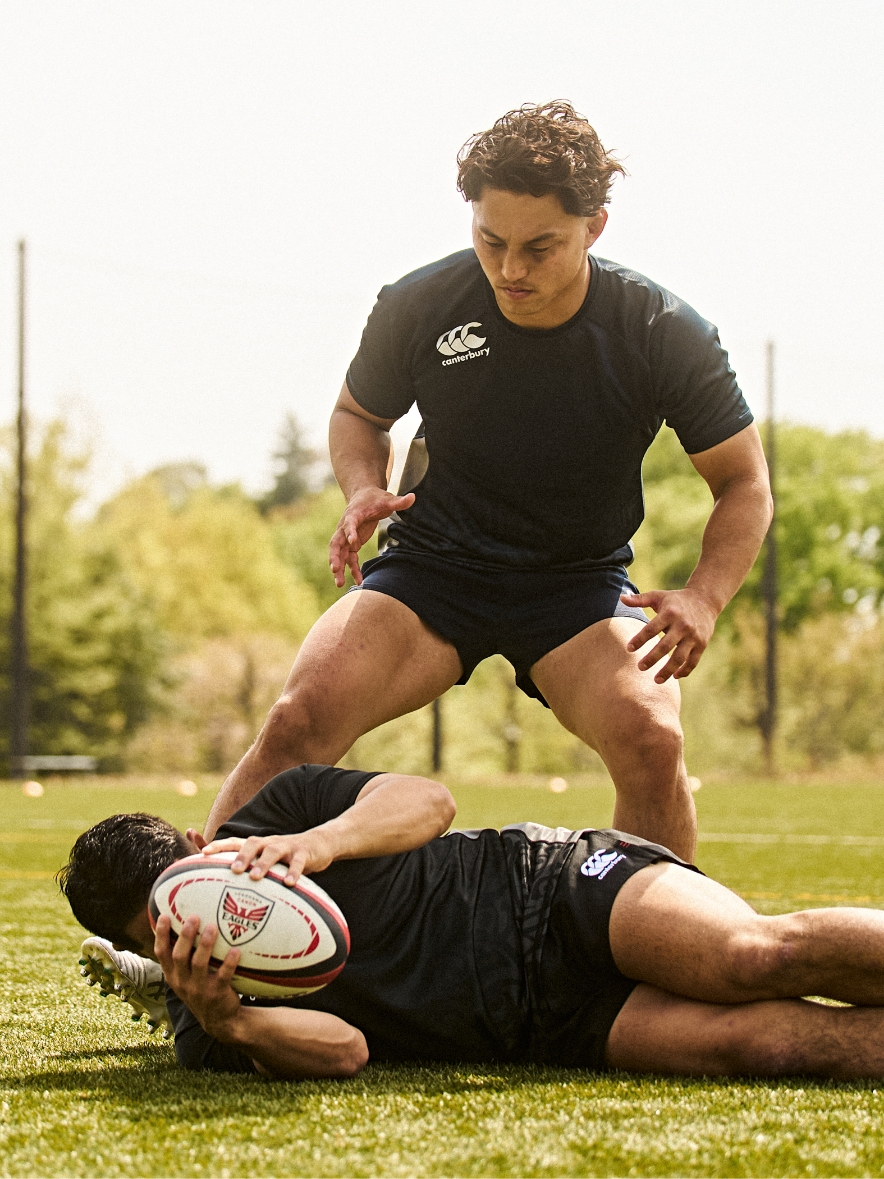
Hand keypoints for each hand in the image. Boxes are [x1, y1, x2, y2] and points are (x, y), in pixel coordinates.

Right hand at [154, 913, 241, 1037]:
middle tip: (194, 917)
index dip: (161, 935)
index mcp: (173, 976)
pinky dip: (229, 963)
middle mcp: (182, 982)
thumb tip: (187, 921)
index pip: (162, 954)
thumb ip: (184, 957)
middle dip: (185, 936)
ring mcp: (199, 989)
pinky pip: (223, 976)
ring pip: (199, 964)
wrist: (219, 1021)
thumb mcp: (186, 978)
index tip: (164, 916)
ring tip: (212, 927)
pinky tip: (236, 950)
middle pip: (179, 956)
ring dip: (205, 945)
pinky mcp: (217, 994)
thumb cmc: (201, 989)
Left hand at [201, 830, 335, 885]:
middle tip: (233, 870)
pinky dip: (294, 872)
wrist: (320, 844)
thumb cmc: (287, 859)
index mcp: (259, 845)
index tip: (203, 853)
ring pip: (273, 851)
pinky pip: (299, 862)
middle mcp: (270, 843)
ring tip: (255, 877)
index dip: (219, 845)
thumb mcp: (268, 861)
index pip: (235, 842)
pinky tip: (290, 884)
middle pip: (253, 843)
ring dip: (263, 863)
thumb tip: (223, 891)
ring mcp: (288, 847)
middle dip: (241, 855)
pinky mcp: (305, 853)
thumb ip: (250, 870)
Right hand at [328, 487, 415, 587]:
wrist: (364, 497)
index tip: (354, 542)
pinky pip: (349, 559)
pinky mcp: (351, 544)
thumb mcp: (388, 499)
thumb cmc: (375, 498)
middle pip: (336, 542)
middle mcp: (345, 526)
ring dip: (338, 568)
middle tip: (335, 569)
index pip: (349, 523)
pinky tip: (359, 581)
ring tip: (339, 584)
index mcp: (353, 514)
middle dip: (334, 556)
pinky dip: (352, 570)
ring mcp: (346, 537)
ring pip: (339, 554)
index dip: (350, 532)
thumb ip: (399, 501)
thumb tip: (413, 497)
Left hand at [620, 587, 718, 682]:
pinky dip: (684, 671)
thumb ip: (640, 599)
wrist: (705, 600)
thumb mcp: (658, 596)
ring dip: (668, 670)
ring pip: (680, 657)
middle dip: (652, 658)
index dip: (640, 639)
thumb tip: (621, 598)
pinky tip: (674, 677)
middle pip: (665, 646)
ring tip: (656, 680)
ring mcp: (693, 636)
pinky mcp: (702, 644)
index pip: (652, 628)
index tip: (629, 649)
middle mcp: (682, 625)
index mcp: (670, 613)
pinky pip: (693, 661)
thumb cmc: (675, 600)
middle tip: (640, 667)